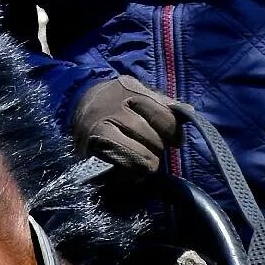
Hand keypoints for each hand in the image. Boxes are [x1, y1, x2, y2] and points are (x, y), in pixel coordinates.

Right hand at [72, 75, 189, 174]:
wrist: (75, 107)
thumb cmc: (114, 101)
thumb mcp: (137, 92)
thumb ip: (163, 103)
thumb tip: (189, 112)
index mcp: (129, 91)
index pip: (166, 118)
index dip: (173, 133)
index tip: (173, 139)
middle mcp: (114, 109)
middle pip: (155, 141)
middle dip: (157, 148)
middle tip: (148, 146)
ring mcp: (101, 130)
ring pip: (143, 158)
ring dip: (146, 163)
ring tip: (139, 157)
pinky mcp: (92, 151)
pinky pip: (125, 170)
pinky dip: (130, 173)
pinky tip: (126, 166)